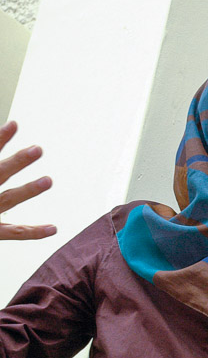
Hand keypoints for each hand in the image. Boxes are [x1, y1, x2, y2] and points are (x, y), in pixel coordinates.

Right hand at [0, 121, 55, 239]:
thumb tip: (10, 130)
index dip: (0, 138)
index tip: (15, 124)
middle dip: (17, 162)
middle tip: (38, 150)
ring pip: (7, 199)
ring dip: (28, 190)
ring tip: (48, 180)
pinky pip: (13, 233)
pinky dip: (33, 232)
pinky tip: (53, 228)